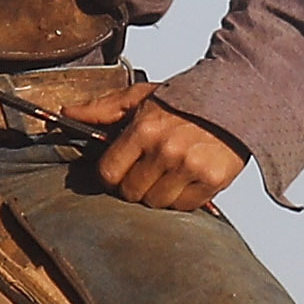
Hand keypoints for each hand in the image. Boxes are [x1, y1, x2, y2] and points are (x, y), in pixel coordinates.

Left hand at [81, 77, 246, 212]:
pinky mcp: (213, 180)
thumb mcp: (140, 97)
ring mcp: (190, 167)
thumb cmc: (186, 99)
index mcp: (144, 129)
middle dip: (133, 185)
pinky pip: (185, 206)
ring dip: (158, 193)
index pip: (109, 173)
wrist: (237, 97)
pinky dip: (182, 198)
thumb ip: (102, 108)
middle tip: (144, 172)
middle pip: (131, 192)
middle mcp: (166, 150)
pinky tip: (185, 180)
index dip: (109, 176)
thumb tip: (66, 114)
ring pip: (156, 203)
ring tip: (167, 174)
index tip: (117, 172)